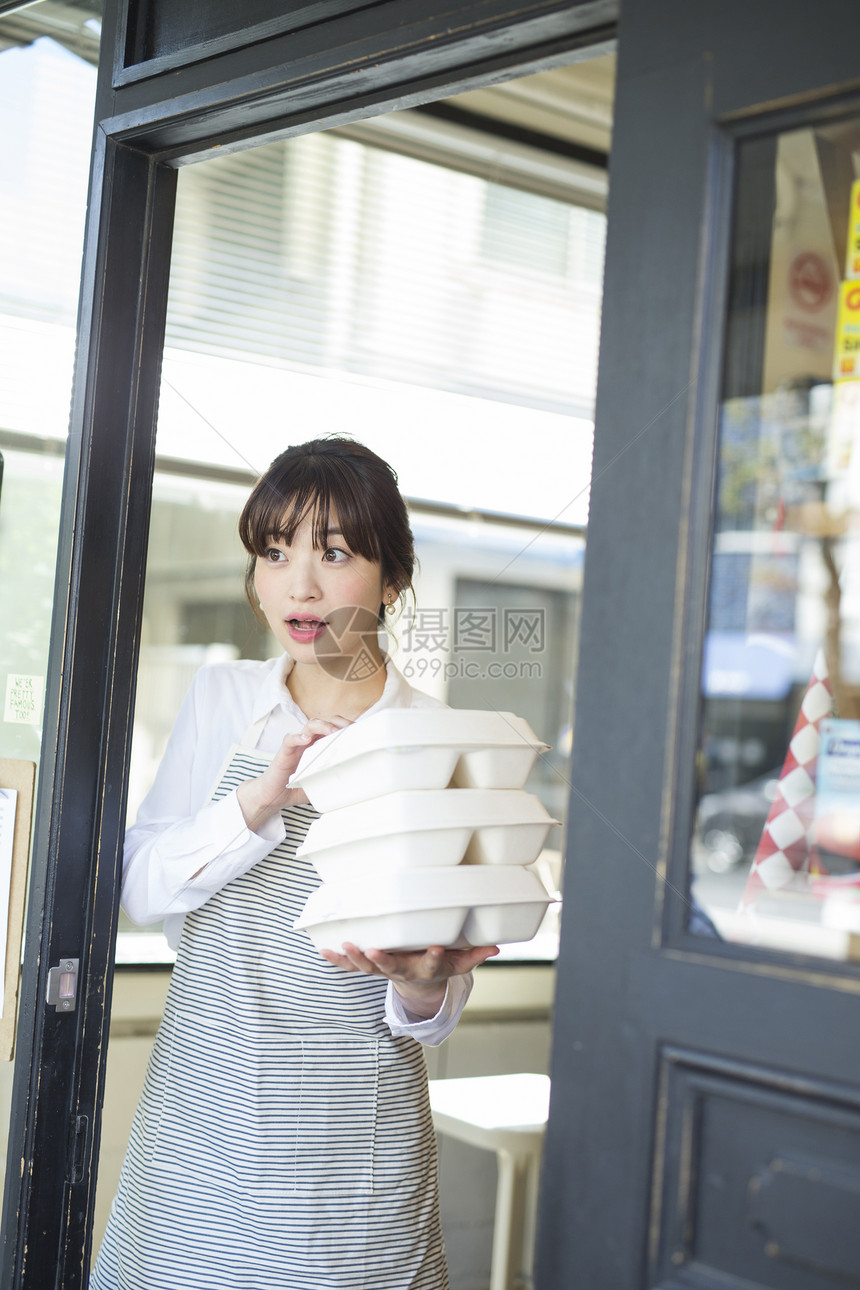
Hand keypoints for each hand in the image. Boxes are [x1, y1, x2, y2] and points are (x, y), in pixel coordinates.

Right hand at [236, 717, 349, 830]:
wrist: (273, 796)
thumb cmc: (297, 787)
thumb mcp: (321, 782)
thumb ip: (334, 779)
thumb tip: (355, 784)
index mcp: (320, 746)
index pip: (336, 729)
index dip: (347, 728)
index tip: (361, 732)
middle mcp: (310, 742)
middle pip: (326, 722)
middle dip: (339, 722)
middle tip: (350, 730)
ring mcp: (297, 745)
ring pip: (310, 725)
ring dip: (323, 726)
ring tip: (332, 731)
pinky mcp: (284, 752)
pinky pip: (290, 739)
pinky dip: (297, 737)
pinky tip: (305, 739)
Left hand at [320, 941, 499, 1018]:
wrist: (417, 985)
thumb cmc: (437, 964)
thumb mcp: (458, 963)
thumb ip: (474, 955)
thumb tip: (497, 947)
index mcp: (425, 969)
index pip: (431, 965)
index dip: (434, 958)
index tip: (436, 948)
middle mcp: (402, 971)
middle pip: (391, 968)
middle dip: (382, 960)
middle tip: (373, 951)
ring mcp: (384, 970)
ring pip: (367, 968)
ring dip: (355, 959)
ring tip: (345, 946)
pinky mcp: (369, 968)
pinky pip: (350, 967)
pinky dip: (336, 960)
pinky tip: (323, 949)